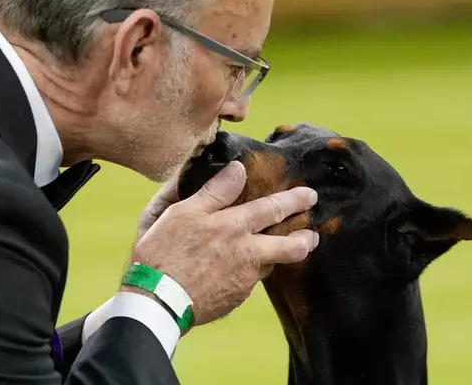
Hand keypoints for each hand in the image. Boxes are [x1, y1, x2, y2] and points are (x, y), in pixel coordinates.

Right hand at [122, 161, 319, 329]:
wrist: (157, 302)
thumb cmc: (163, 253)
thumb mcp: (181, 212)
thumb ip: (214, 191)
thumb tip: (238, 169)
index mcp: (233, 226)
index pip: (272, 208)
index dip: (294, 200)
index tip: (308, 195)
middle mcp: (247, 253)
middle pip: (290, 245)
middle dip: (306, 235)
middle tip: (314, 231)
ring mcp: (244, 279)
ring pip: (271, 264)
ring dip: (281, 255)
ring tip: (286, 249)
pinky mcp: (236, 298)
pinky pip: (251, 280)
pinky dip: (252, 272)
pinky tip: (242, 269)